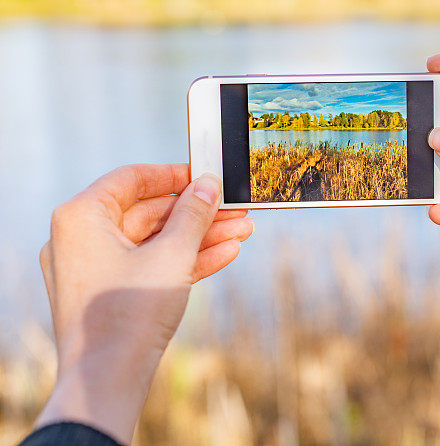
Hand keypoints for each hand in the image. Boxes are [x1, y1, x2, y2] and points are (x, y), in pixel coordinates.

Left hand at [36, 164, 252, 442]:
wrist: (109, 379)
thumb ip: (193, 215)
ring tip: (242, 232)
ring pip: (155, 241)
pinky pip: (151, 265)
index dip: (174, 175)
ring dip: (200, 236)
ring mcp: (94, 268)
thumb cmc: (128, 313)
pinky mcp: (109, 293)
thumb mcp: (172, 254)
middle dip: (198, 213)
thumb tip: (208, 186)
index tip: (206, 176)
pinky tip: (225, 254)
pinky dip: (185, 260)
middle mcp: (81, 238)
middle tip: (235, 209)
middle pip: (149, 212)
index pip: (131, 179)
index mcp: (82, 217)